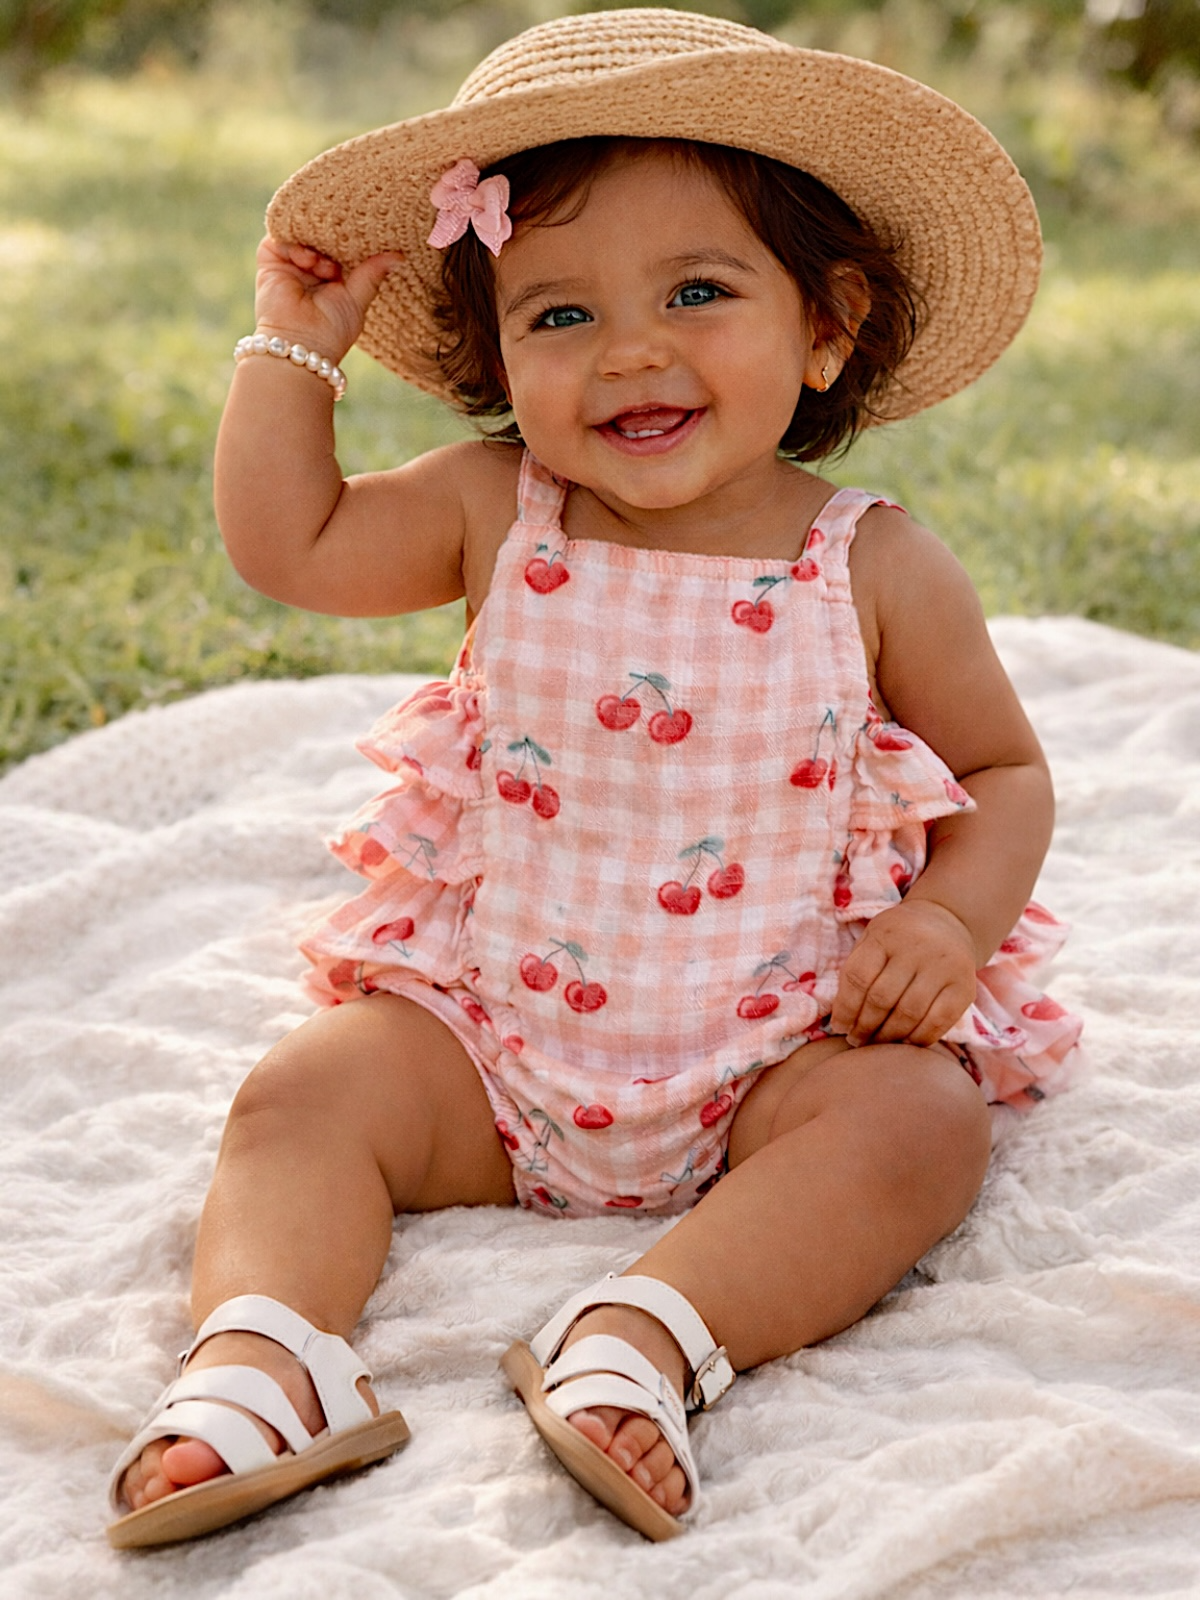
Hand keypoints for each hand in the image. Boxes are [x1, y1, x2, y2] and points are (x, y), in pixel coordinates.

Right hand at [251, 236, 403, 363]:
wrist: (301, 345)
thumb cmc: (331, 331)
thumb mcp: (357, 298)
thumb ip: (372, 273)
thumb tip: (399, 255)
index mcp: (331, 277)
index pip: (340, 246)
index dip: (351, 239)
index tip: (365, 235)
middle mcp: (310, 268)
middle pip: (321, 236)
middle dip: (333, 236)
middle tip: (347, 238)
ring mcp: (290, 263)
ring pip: (303, 234)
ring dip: (316, 245)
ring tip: (326, 267)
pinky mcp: (270, 260)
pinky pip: (280, 237)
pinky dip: (296, 244)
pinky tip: (308, 260)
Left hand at [831, 899, 977, 1047]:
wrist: (948, 922)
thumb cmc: (898, 939)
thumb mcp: (873, 938)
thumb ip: (858, 971)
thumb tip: (841, 1020)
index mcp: (886, 934)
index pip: (858, 976)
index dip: (845, 1007)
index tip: (839, 1026)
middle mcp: (917, 948)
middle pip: (882, 998)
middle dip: (864, 1026)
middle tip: (856, 1040)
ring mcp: (944, 967)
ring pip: (909, 1014)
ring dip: (888, 1036)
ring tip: (876, 1043)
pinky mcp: (964, 987)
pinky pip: (937, 1023)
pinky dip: (917, 1039)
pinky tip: (904, 1042)